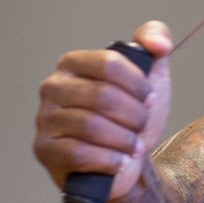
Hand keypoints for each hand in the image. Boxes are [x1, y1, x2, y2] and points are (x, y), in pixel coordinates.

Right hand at [34, 21, 173, 202]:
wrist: (127, 161)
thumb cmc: (133, 116)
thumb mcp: (151, 75)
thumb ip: (155, 41)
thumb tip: (159, 44)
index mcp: (73, 63)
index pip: (108, 63)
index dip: (138, 84)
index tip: (150, 99)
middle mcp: (53, 87)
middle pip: (102, 95)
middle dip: (134, 116)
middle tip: (141, 127)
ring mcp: (45, 119)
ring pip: (91, 125)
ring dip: (124, 139)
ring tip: (133, 145)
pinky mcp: (45, 150)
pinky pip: (79, 153)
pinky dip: (108, 159)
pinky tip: (120, 161)